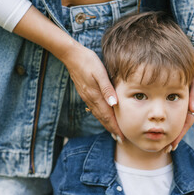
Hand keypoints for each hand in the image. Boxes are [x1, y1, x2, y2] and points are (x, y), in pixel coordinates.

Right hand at [13, 6, 123, 139]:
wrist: (71, 55)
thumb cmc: (88, 61)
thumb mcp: (100, 73)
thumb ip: (107, 89)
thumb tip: (114, 104)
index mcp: (95, 96)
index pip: (107, 116)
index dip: (115, 127)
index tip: (122, 137)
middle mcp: (90, 99)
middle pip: (103, 118)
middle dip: (112, 129)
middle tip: (120, 139)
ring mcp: (87, 97)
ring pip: (98, 115)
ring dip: (106, 124)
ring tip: (113, 132)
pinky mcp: (85, 93)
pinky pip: (94, 109)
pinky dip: (101, 116)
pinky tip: (103, 117)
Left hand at [167, 47, 193, 151]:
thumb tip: (193, 110)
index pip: (186, 122)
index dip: (178, 134)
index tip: (169, 147)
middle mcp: (190, 100)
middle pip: (181, 122)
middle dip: (174, 136)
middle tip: (164, 149)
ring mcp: (186, 96)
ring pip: (177, 116)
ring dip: (171, 129)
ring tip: (162, 141)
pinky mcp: (181, 90)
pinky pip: (174, 107)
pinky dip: (169, 116)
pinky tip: (161, 122)